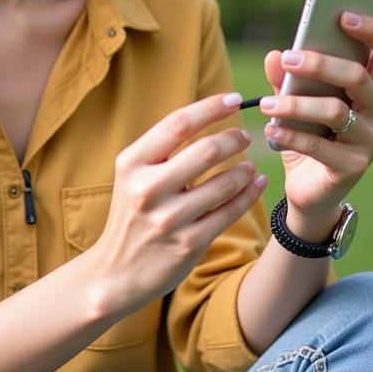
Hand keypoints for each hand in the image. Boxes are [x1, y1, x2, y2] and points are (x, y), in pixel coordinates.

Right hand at [89, 94, 268, 316]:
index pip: (177, 124)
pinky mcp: (189, 244)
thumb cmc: (132, 214)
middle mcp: (147, 189)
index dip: (211, 108)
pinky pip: (230, 212)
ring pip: (224, 183)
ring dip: (245, 169)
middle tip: (244, 136)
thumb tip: (206, 113)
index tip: (234, 99)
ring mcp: (169, 219)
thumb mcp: (133, 175)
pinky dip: (249, 194)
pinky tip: (256, 183)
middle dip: (233, 138)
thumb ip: (162, 148)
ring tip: (250, 164)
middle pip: (205, 150)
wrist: (117, 272)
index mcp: (131, 164)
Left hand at [259, 13, 372, 236]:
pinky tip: (271, 128)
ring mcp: (372, 141)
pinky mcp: (354, 167)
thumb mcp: (296, 102)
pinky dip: (292, 134)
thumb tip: (274, 55)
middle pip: (358, 76)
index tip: (342, 15)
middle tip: (288, 58)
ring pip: (335, 111)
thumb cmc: (309, 135)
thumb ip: (288, 79)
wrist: (310, 190)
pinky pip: (320, 146)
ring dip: (296, 104)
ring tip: (266, 104)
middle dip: (320, 64)